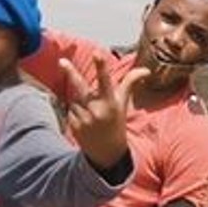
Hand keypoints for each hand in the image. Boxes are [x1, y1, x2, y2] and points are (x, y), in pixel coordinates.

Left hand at [60, 54, 148, 170]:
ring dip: (80, 102)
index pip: (106, 80)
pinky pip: (70, 110)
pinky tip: (85, 122)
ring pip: (75, 99)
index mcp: (111, 102)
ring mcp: (84, 118)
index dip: (101, 66)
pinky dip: (76, 112)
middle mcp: (98, 109)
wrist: (107, 153)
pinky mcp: (74, 126)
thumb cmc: (116, 123)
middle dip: (71, 73)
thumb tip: (146, 70)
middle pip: (81, 86)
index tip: (98, 53)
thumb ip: (130, 83)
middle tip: (61, 61)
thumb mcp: (123, 104)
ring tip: (91, 115)